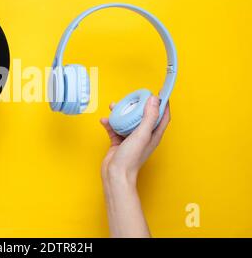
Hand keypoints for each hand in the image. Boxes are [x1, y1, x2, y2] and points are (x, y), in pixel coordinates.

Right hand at [99, 95, 170, 236]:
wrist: (115, 175)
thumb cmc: (131, 159)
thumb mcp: (142, 134)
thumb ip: (149, 117)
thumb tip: (154, 99)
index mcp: (153, 134)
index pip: (162, 115)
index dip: (163, 103)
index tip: (159, 92)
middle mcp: (143, 136)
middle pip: (143, 116)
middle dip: (138, 105)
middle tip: (132, 97)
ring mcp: (131, 139)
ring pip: (127, 120)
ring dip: (121, 113)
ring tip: (114, 106)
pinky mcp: (119, 142)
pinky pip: (115, 128)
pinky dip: (110, 123)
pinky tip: (105, 120)